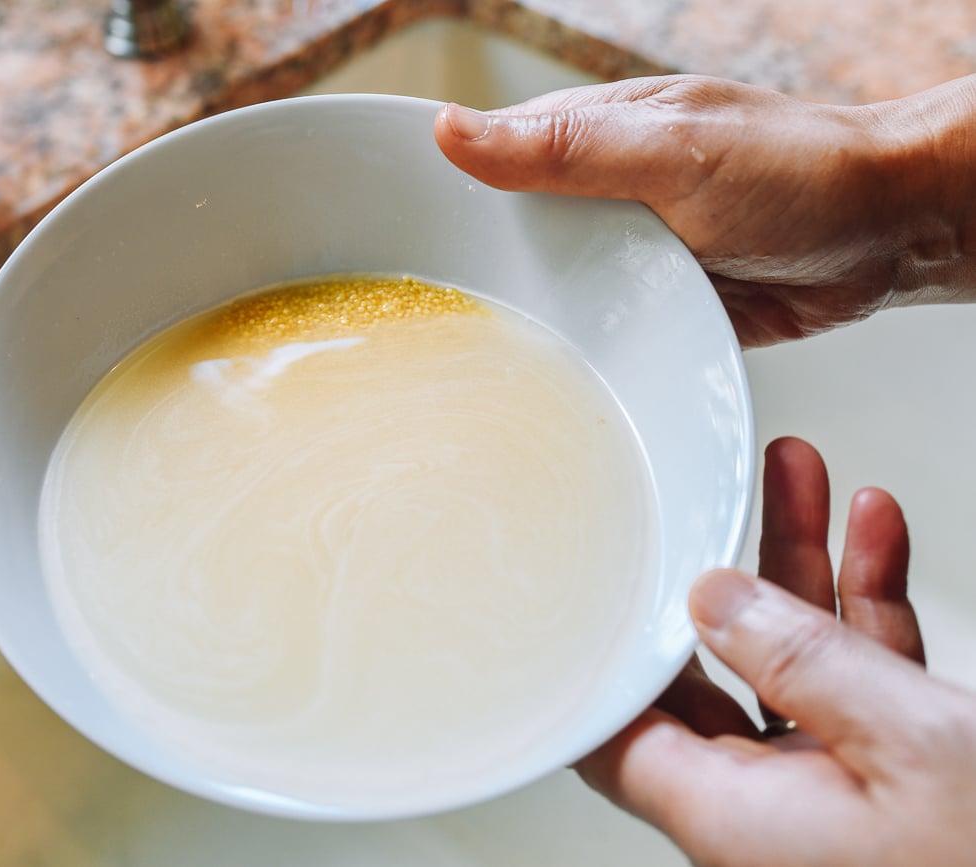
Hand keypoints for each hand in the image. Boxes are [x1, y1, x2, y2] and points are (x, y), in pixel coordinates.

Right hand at [433, 75, 975, 345]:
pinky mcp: (647, 311)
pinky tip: (527, 381)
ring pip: (540, 291)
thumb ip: (568, 146)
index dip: (423, 188)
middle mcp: (593, 199)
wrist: (887, 238)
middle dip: (455, 271)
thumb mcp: (674, 150)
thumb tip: (454, 133)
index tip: (364, 226)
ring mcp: (618, 259)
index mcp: (586, 141)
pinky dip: (564, 351)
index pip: (480, 158)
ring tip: (441, 367)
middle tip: (391, 323)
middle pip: (498, 236)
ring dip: (510, 319)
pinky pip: (589, 333)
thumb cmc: (800, 171)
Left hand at [574, 437, 975, 866]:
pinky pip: (853, 683)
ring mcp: (824, 796)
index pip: (613, 731)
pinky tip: (874, 535)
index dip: (603, 650)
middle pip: (704, 673)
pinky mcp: (885, 784)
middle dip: (720, 574)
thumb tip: (712, 598)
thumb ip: (801, 660)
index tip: (604, 572)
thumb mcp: (912, 740)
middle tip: (719, 497)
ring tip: (800, 478)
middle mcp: (763, 811)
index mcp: (732, 817)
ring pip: (784, 664)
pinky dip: (866, 609)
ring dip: (801, 567)